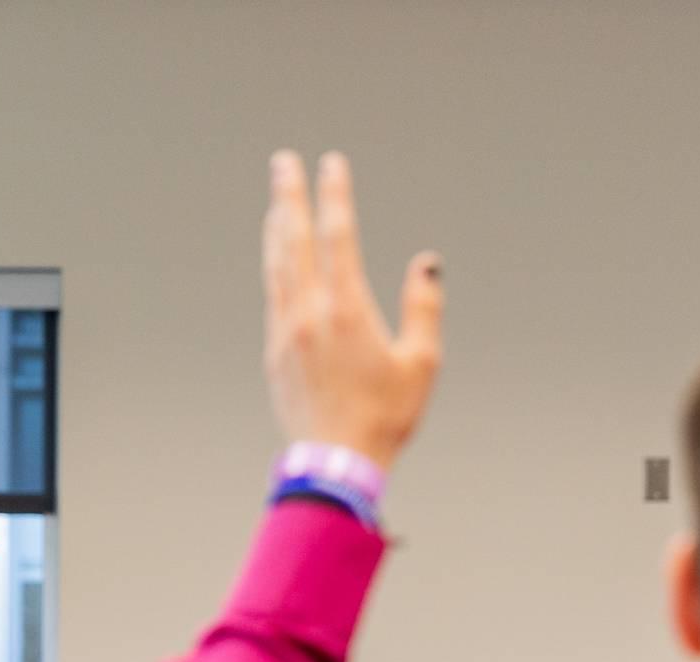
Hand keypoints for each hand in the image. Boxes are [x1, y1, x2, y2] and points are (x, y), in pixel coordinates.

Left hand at [262, 150, 443, 470]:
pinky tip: (277, 258)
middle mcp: (310, 315)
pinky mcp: (276, 354)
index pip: (338, 236)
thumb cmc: (386, 416)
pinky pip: (273, 297)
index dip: (334, 195)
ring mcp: (287, 334)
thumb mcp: (421, 362)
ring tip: (277, 201)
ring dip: (277, 228)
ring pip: (277, 267)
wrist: (336, 463)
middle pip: (296, 241)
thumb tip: (426, 261)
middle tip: (283, 161)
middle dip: (290, 197)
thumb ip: (423, 306)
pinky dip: (275, 267)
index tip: (330, 163)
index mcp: (347, 311)